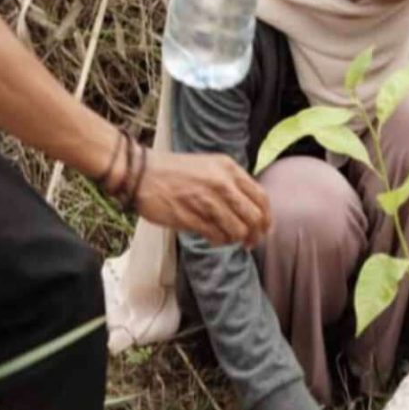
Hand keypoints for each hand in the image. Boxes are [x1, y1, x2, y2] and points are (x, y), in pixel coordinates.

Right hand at [134, 150, 270, 246]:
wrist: (142, 173)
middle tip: (249, 243)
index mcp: (229, 169)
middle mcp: (221, 183)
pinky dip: (218, 241)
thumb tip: (251, 210)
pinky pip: (216, 236)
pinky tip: (212, 238)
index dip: (267, 218)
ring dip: (234, 240)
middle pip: (254, 217)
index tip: (264, 229)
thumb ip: (231, 184)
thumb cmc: (175, 172)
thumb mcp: (210, 167)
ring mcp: (206, 200)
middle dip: (255, 235)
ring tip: (225, 238)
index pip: (261, 197)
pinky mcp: (190, 217)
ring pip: (237, 230)